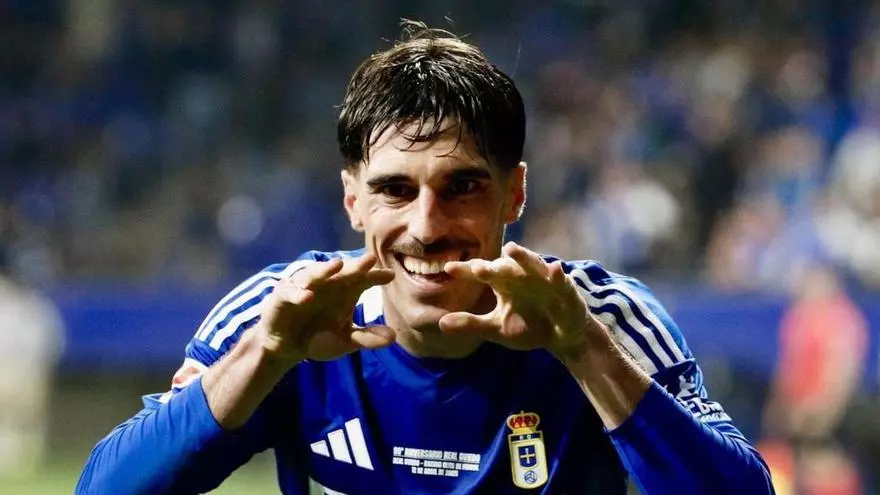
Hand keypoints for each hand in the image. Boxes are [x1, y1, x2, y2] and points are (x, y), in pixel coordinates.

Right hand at [258, 253, 394, 364]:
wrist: (286, 348)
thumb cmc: (317, 338)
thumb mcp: (344, 342)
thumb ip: (366, 338)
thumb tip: (393, 337)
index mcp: (344, 291)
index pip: (363, 279)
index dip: (375, 276)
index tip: (390, 275)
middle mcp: (326, 285)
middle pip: (342, 272)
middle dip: (355, 265)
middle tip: (370, 259)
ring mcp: (303, 288)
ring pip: (314, 274)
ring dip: (325, 269)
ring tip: (338, 265)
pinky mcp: (282, 297)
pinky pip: (290, 293)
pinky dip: (298, 293)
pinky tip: (307, 297)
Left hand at [439, 242, 604, 357]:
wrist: (560, 336)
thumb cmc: (527, 326)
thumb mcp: (496, 329)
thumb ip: (471, 324)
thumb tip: (440, 324)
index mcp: (502, 284)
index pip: (481, 273)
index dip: (466, 271)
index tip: (448, 269)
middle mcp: (520, 277)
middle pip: (504, 267)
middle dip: (493, 267)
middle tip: (478, 269)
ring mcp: (543, 281)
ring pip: (531, 265)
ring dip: (523, 258)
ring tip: (512, 250)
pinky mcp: (565, 289)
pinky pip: (561, 281)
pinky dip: (557, 275)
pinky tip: (554, 269)